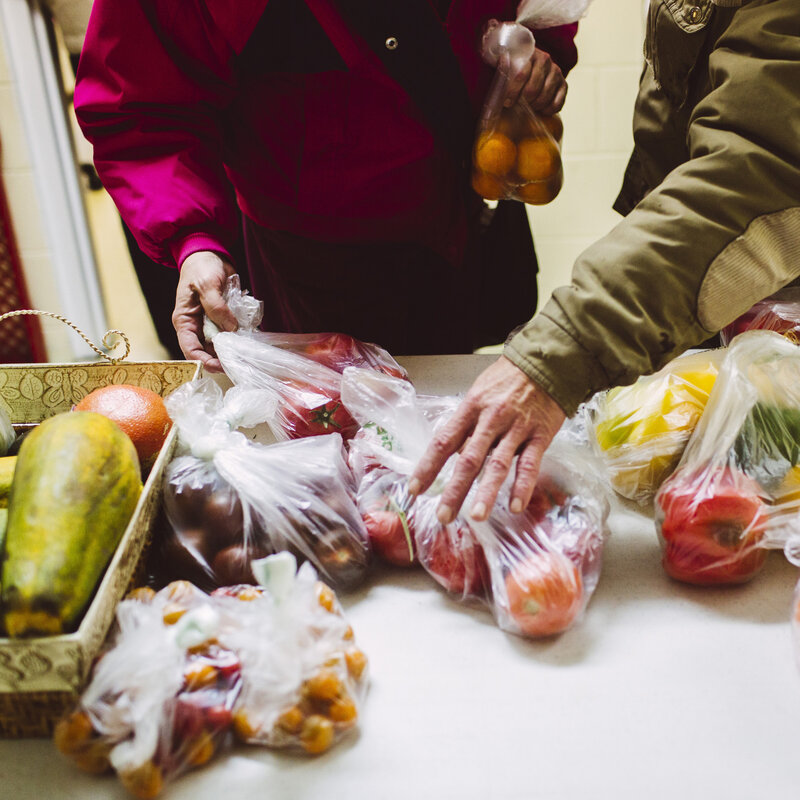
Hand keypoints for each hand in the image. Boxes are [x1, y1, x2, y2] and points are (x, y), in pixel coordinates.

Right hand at [173, 250, 237, 371]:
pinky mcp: (223, 320)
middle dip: (222, 358)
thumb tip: (230, 328)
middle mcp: (196, 326)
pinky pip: (231, 334)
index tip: (221, 365)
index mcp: (185, 320)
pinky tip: (250, 339)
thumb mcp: (206, 284)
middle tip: (240, 361)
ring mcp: (210, 324)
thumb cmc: (201, 267)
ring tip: (247, 352)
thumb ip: (217, 307)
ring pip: (221, 345)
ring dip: (233, 349)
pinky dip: (240, 337)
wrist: (209, 255)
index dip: (204, 361)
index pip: (190, 349)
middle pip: (207, 351)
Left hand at [408, 356, 565, 523]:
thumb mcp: (479, 394)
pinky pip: (529, 464)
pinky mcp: (540, 435)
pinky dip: (523, 486)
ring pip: (498, 464)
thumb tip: (453, 454)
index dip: (428, 466)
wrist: (545, 363)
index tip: (415, 489)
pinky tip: (515, 505)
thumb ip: (467, 425)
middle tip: (444, 516)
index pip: (444, 441)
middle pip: (468, 459)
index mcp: (470, 409)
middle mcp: (491, 419)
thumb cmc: (507, 380)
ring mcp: (516, 429)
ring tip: (477, 516)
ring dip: (487, 492)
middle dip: (455, 490)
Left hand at [503, 47, 566, 114]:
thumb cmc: (515, 69)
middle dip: (523, 101)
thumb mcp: (506, 66)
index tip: (507, 102)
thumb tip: (500, 73)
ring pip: (544, 97)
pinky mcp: (564, 84)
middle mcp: (545, 60)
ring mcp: (556, 72)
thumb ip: (503, 69)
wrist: (531, 67)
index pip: (521, 75)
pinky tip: (541, 110)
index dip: (512, 92)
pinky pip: (557, 102)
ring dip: (534, 106)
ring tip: (528, 106)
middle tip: (517, 105)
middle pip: (532, 89)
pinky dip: (548, 110)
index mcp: (530, 54)